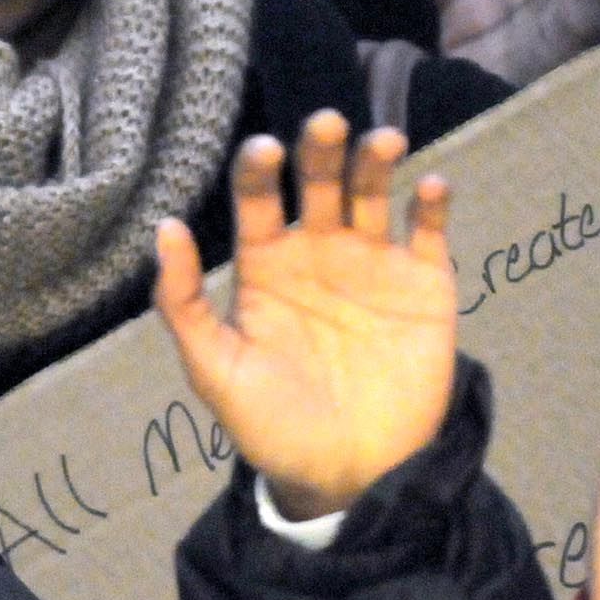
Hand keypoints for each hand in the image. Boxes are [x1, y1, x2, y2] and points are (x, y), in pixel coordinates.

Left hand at [155, 114, 456, 521]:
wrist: (347, 475)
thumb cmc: (270, 423)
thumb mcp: (214, 366)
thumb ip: (182, 302)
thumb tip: (165, 227)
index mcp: (264, 264)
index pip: (257, 198)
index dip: (258, 169)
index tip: (262, 149)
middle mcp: (318, 252)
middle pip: (317, 182)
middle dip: (320, 149)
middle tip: (324, 123)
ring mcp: (373, 265)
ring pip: (373, 194)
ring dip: (376, 162)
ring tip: (379, 141)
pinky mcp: (425, 287)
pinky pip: (430, 235)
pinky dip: (433, 206)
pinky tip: (432, 186)